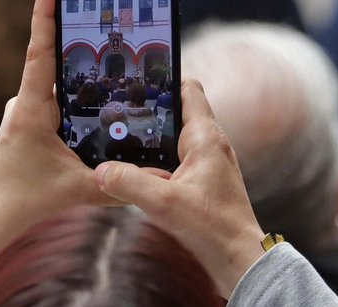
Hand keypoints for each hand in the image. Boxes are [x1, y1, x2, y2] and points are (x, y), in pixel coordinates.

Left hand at [0, 0, 114, 275]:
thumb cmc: (27, 201)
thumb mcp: (78, 190)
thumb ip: (116, 183)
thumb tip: (158, 176)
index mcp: (31, 108)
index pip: (40, 52)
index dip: (44, 15)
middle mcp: (24, 103)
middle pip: (53, 62)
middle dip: (75, 39)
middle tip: (96, 9)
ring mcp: (24, 112)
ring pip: (56, 85)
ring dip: (77, 73)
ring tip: (107, 57)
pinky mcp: (28, 123)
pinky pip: (53, 101)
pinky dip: (71, 97)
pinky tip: (93, 101)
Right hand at [93, 79, 267, 296]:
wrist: (238, 258)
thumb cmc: (213, 227)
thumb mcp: (163, 203)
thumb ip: (128, 183)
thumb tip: (99, 171)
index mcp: (205, 137)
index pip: (188, 88)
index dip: (164, 78)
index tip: (136, 78)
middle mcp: (209, 144)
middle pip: (176, 112)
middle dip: (148, 110)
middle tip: (117, 110)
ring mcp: (208, 162)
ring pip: (174, 137)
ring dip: (151, 139)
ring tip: (120, 138)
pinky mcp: (204, 180)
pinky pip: (176, 159)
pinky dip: (157, 160)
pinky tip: (136, 172)